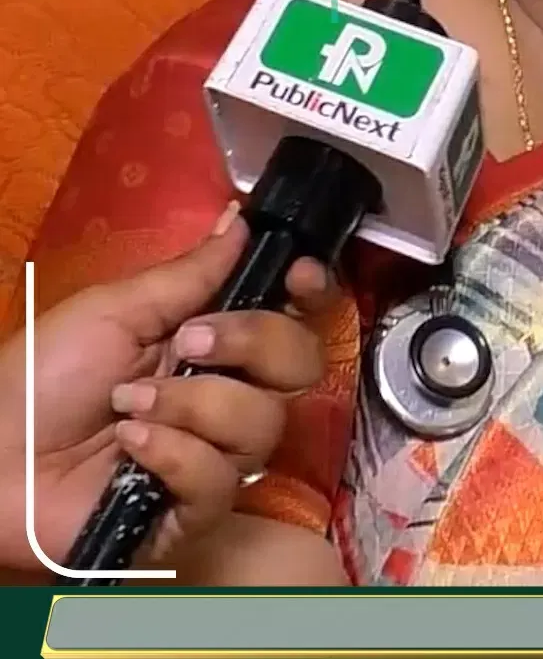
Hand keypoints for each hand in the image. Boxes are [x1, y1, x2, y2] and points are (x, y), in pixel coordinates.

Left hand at [0, 201, 336, 574]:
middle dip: (253, 343)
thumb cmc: (44, 373)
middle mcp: (226, 393)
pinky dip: (173, 454)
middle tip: (189, 343)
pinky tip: (130, 448)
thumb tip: (242, 218)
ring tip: (129, 406)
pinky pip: (218, 480)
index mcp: (212, 339)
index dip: (309, 293)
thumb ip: (189, 273)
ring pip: (261, 425)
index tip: (300, 276)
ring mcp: (214, 455)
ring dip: (192, 406)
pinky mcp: (193, 512)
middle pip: (298, 366)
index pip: (291, 315)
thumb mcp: (116, 308)